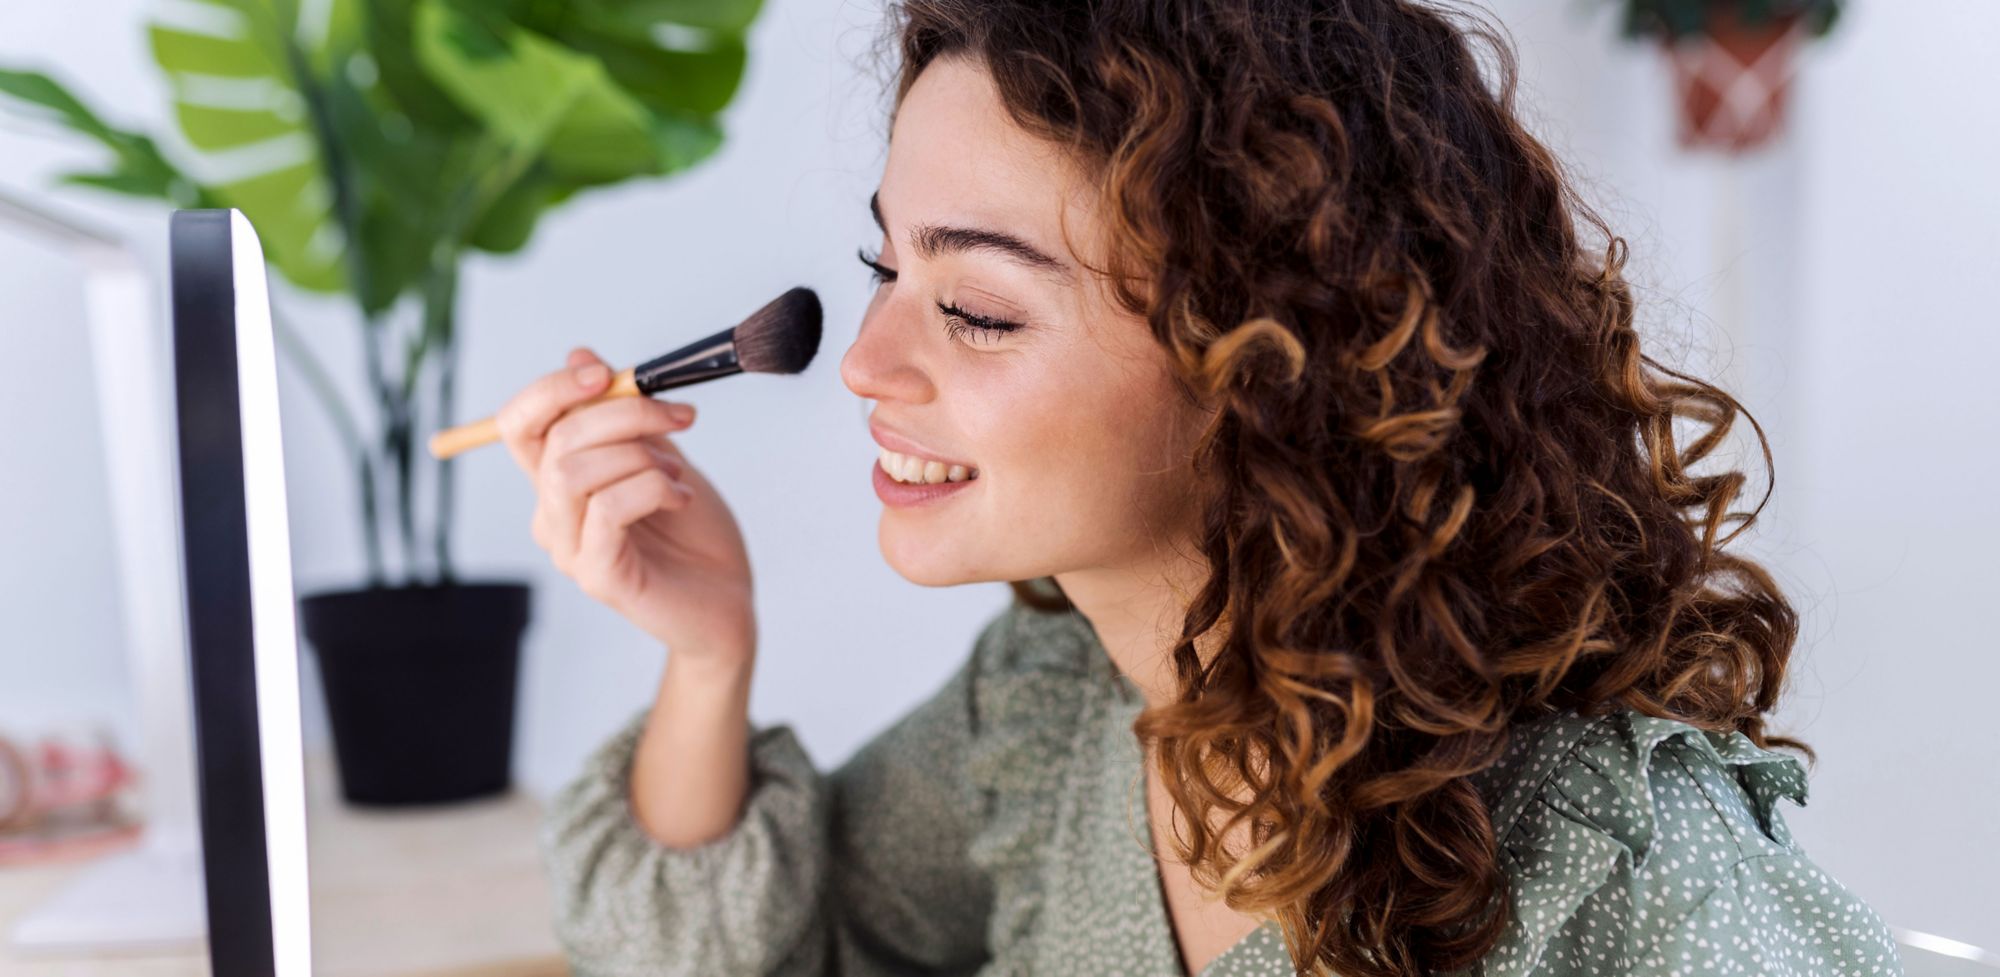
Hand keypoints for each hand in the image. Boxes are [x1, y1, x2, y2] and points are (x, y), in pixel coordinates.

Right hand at [494, 347, 755, 667]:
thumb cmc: (694, 531)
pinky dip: (651, 487)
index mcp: (559, 481)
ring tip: (678, 474)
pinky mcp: (597, 577)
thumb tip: (579, 355)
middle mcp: (552, 515)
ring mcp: (570, 549)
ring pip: (573, 472)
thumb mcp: (661, 455)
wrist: (729, 599)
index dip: (553, 389)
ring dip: (638, 456)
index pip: (520, 424)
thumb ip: (621, 415)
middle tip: (682, 416)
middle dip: (624, 413)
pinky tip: (681, 497)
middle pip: (556, 439)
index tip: (606, 371)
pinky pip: (607, 510)